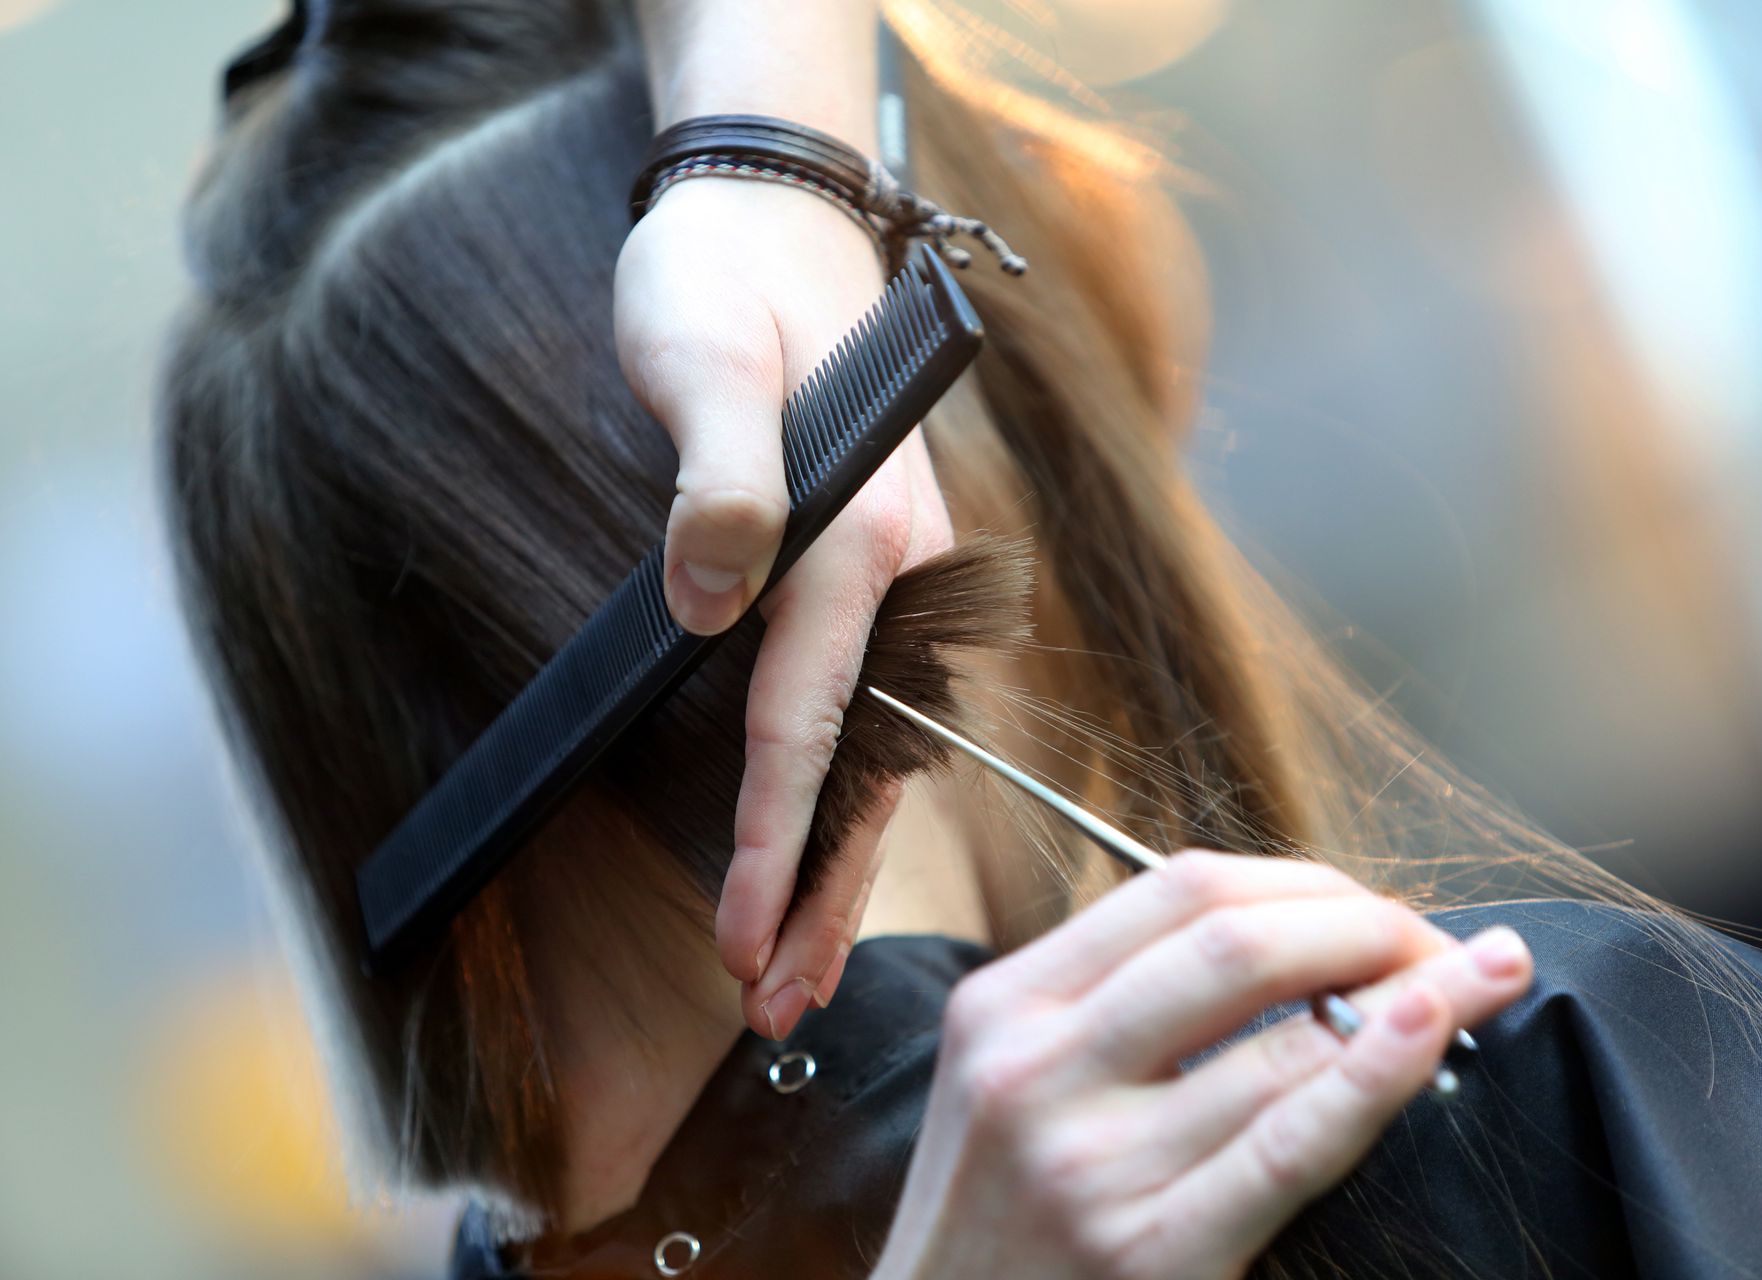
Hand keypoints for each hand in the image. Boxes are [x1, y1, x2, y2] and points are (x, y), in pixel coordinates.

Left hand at [614, 177, 955, 1039]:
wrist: (774, 215)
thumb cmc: (725, 280)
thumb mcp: (701, 355)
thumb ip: (719, 480)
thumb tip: (710, 600)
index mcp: (866, 531)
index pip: (813, 715)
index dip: (772, 838)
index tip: (740, 943)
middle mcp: (903, 567)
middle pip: (866, 762)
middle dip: (820, 893)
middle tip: (777, 1009)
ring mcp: (896, 573)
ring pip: (878, 749)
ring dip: (837, 863)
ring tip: (797, 972)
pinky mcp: (870, 571)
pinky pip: (866, 705)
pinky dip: (841, 794)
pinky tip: (817, 853)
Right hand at [870, 851, 1534, 1279]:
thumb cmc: (999, 1225)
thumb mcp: (1008, 1085)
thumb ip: (1110, 1007)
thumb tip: (1286, 943)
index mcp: (1004, 1006)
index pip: (1180, 889)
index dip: (1306, 884)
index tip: (1371, 909)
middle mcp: (1036, 1069)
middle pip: (1236, 940)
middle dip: (1365, 924)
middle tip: (1436, 948)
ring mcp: (1091, 1166)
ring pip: (1280, 1037)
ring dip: (1408, 990)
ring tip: (1478, 981)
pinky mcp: (1150, 1254)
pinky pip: (1291, 1143)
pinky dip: (1378, 1072)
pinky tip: (1434, 1027)